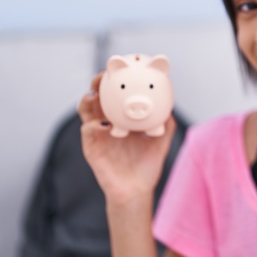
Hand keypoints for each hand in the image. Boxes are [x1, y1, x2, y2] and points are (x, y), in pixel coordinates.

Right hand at [77, 72, 175, 204]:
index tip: (121, 66)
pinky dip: (92, 124)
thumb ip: (165, 124)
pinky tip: (103, 123)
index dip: (116, 79)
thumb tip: (170, 107)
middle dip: (98, 82)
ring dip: (88, 99)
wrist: (137, 190)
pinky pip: (87, 131)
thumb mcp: (160, 141)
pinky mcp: (91, 147)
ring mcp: (97, 134)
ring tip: (95, 95)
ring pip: (85, 110)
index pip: (116, 93)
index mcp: (122, 117)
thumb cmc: (147, 165)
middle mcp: (107, 121)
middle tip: (104, 76)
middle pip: (97, 95)